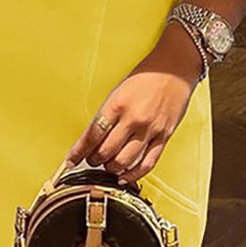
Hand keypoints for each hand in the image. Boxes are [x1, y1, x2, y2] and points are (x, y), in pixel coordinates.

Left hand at [64, 24, 205, 181]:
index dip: (78, 152)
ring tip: (107, 165)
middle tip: (91, 160)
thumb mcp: (118, 92)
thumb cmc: (146, 77)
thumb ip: (107, 115)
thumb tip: (93, 140)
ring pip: (125, 161)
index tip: (70, 161)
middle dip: (94, 160)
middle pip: (106, 151)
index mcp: (117, 104)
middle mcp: (133, 118)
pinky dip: (133, 174)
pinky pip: (147, 163)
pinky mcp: (164, 136)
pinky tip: (125, 176)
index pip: (92, 135)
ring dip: (111, 168)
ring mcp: (150, 129)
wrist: (174, 70)